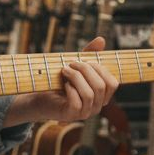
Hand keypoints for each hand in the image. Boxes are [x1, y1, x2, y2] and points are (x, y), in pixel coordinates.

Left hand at [4, 36, 118, 125]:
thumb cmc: (60, 81)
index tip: (85, 61)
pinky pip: (77, 102)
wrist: (40, 95)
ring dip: (76, 77)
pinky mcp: (71, 115)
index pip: (113, 83)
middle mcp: (96, 106)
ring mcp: (84, 113)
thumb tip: (101, 39)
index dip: (101, 69)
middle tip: (71, 63)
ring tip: (65, 70)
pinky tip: (64, 84)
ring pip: (90, 94)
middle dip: (86, 70)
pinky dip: (70, 89)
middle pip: (101, 86)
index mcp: (102, 96)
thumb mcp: (77, 65)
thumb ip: (90, 54)